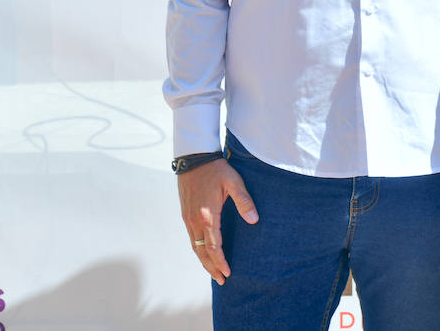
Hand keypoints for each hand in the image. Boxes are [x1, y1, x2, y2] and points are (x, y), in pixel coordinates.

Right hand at [178, 158, 257, 283]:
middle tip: (221, 281)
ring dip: (204, 261)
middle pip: (202, 252)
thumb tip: (254, 220)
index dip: (221, 262)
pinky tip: (204, 253)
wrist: (193, 158)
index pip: (214, 246)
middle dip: (211, 268)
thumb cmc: (216, 169)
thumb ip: (244, 201)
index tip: (228, 273)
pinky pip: (191, 238)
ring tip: (213, 273)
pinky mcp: (185, 214)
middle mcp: (194, 220)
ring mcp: (188, 218)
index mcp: (207, 215)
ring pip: (195, 246)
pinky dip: (198, 250)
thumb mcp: (234, 181)